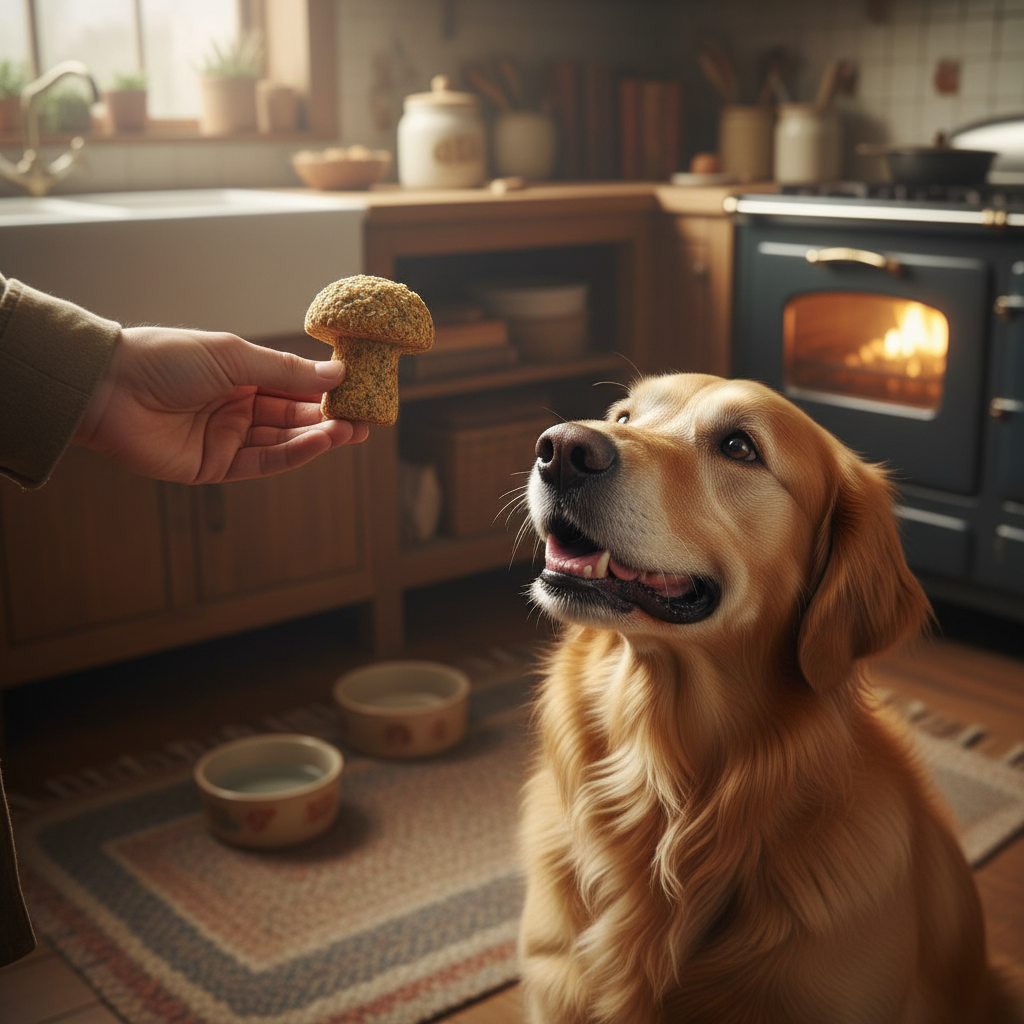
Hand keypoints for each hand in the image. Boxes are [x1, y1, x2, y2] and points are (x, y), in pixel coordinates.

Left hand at [74, 327, 367, 483]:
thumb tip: (336, 375)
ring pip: (283, 440)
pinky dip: (294, 454)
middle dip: (329, 418)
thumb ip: (286, 371)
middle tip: (365, 419)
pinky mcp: (215, 467)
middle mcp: (236, 408)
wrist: (109, 389)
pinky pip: (263, 462)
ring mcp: (226, 439)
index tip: (357, 391)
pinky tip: (321, 441)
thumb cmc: (167, 359)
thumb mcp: (234, 356)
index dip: (324, 391)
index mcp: (239, 375)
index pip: (292, 386)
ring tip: (351, 431)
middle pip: (292, 416)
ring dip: (318, 437)